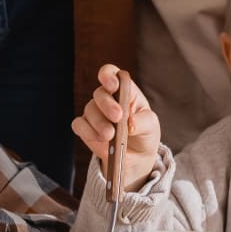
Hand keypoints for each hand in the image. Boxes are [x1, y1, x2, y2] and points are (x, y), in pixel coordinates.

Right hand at [70, 64, 160, 190]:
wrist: (136, 157)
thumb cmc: (144, 134)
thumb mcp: (151, 126)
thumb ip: (143, 121)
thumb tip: (130, 123)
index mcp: (124, 90)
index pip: (112, 74)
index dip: (109, 76)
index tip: (113, 86)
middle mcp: (107, 99)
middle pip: (100, 93)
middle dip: (107, 104)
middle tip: (118, 117)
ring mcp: (94, 113)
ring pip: (89, 110)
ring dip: (100, 122)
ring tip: (110, 135)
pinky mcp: (86, 129)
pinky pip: (79, 125)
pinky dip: (88, 132)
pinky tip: (100, 139)